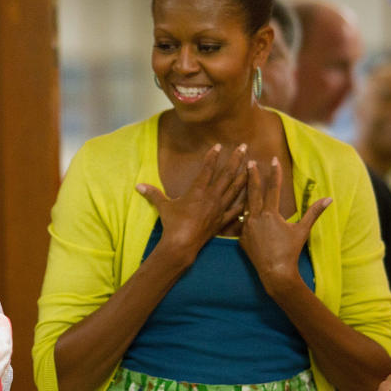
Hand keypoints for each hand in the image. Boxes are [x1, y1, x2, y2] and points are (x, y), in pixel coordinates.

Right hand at [136, 143, 247, 259]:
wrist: (182, 245)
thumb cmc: (172, 224)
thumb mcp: (163, 206)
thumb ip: (153, 194)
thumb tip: (138, 186)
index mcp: (198, 191)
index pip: (207, 169)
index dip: (213, 156)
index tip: (220, 145)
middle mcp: (212, 197)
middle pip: (227, 174)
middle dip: (236, 159)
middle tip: (244, 146)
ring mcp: (220, 208)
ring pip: (236, 188)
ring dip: (244, 175)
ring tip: (253, 164)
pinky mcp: (223, 220)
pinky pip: (237, 208)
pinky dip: (244, 200)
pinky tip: (251, 193)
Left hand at [239, 157, 330, 291]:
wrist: (275, 272)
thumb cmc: (290, 251)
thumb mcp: (303, 230)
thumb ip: (313, 212)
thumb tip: (329, 199)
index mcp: (270, 214)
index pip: (272, 188)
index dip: (274, 173)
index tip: (272, 159)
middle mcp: (255, 218)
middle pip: (253, 192)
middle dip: (251, 176)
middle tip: (249, 162)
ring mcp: (246, 228)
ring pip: (245, 207)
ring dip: (245, 194)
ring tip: (243, 181)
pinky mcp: (241, 239)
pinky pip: (242, 224)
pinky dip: (244, 216)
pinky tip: (243, 211)